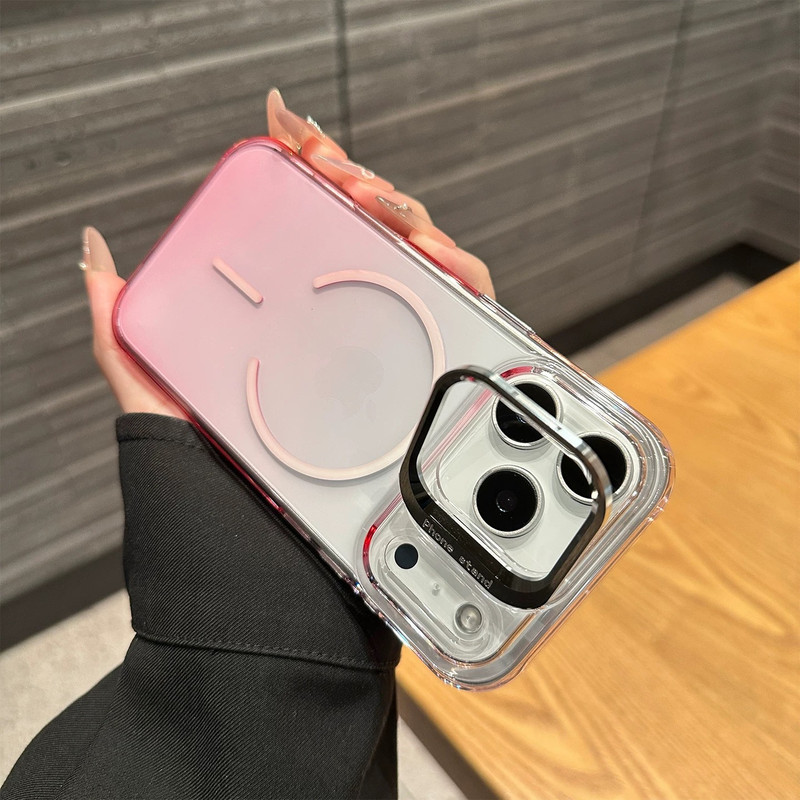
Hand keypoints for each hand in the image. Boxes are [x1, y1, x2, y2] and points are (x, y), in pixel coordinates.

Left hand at [84, 88, 494, 416]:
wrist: (256, 524)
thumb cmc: (215, 456)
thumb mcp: (155, 380)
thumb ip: (117, 323)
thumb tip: (94, 256)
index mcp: (299, 310)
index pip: (316, 220)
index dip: (309, 167)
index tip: (286, 133)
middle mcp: (351, 317)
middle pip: (371, 225)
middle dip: (355, 178)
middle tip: (327, 167)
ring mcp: (397, 336)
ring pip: (420, 251)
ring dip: (403, 209)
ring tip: (370, 198)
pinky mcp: (438, 364)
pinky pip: (464, 303)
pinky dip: (457, 265)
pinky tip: (428, 249)